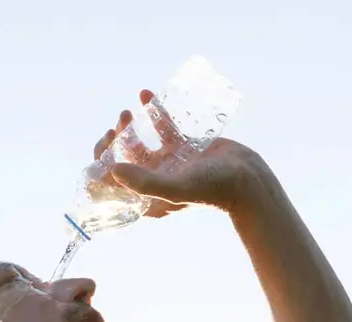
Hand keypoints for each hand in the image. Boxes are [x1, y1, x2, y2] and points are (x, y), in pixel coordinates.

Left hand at [92, 89, 267, 215]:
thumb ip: (144, 182)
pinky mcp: (183, 147)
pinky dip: (153, 112)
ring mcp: (169, 163)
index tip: (105, 146)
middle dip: (114, 143)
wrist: (249, 179)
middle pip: (123, 161)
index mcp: (148, 197)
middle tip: (115, 127)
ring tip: (127, 112)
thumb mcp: (176, 187)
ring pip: (139, 143)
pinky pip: (163, 127)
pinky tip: (145, 94)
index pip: (114, 185)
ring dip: (129, 127)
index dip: (102, 166)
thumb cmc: (214, 189)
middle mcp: (155, 180)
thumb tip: (112, 170)